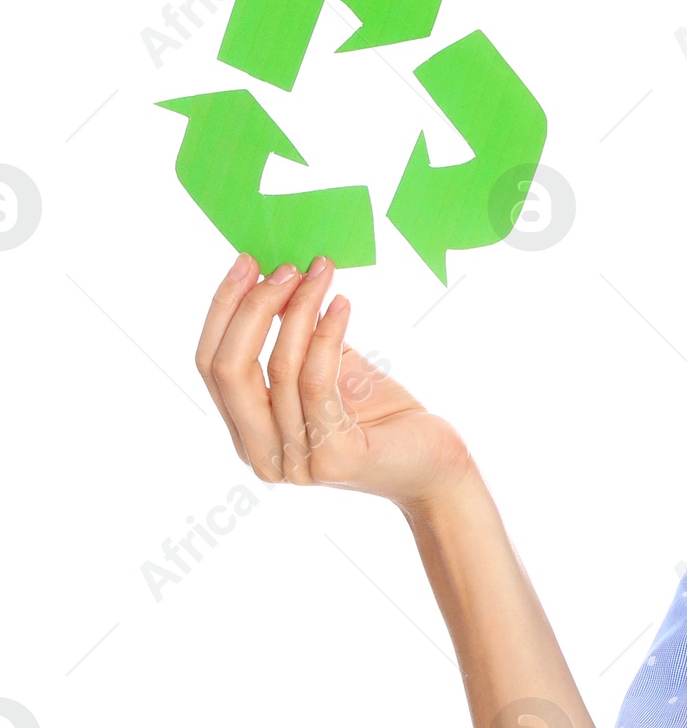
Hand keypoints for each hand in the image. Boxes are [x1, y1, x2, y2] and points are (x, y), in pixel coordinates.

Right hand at [196, 253, 474, 508]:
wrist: (435, 463)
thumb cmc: (380, 415)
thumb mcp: (326, 368)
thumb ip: (293, 336)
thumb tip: (272, 277)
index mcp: (249, 435)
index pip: (211, 366)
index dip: (224, 310)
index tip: (248, 263)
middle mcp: (263, 457)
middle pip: (229, 370)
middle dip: (252, 308)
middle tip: (285, 267)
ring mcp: (297, 463)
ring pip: (279, 369)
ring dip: (300, 310)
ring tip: (321, 274)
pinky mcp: (336, 459)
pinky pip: (317, 382)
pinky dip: (326, 336)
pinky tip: (342, 304)